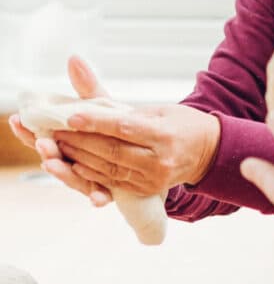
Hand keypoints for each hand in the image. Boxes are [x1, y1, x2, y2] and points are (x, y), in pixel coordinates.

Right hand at [21, 56, 113, 206]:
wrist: (159, 151)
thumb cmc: (125, 128)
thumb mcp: (106, 109)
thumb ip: (89, 90)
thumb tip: (73, 58)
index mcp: (68, 142)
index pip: (40, 137)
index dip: (27, 131)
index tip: (16, 119)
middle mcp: (75, 163)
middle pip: (54, 159)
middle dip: (46, 151)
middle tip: (42, 143)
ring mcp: (91, 178)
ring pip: (74, 179)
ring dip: (65, 174)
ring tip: (55, 165)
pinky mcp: (111, 191)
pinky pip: (103, 195)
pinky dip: (99, 196)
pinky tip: (99, 198)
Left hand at [54, 99, 220, 197]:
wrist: (208, 151)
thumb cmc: (181, 124)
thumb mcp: (159, 109)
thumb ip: (122, 107)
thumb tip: (88, 93)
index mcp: (164, 134)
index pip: (123, 128)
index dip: (95, 124)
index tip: (70, 118)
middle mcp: (159, 159)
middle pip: (111, 151)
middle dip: (79, 142)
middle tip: (54, 132)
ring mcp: (153, 178)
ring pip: (108, 169)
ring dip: (78, 158)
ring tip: (58, 146)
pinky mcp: (147, 189)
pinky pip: (113, 182)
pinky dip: (90, 173)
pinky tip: (74, 163)